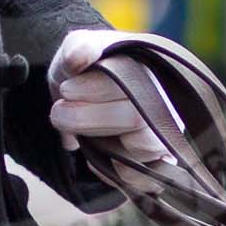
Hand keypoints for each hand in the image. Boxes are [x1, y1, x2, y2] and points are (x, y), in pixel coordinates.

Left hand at [46, 29, 178, 165]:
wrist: (87, 95)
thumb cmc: (88, 70)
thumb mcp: (77, 49)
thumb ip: (78, 48)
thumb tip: (78, 58)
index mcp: (150, 67)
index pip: (132, 81)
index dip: (95, 89)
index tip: (66, 89)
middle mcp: (166, 100)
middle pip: (135, 118)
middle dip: (88, 118)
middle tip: (59, 113)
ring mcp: (165, 133)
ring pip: (142, 148)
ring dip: (100, 144)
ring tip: (77, 133)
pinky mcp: (158, 163)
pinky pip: (140, 177)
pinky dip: (110, 170)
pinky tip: (96, 151)